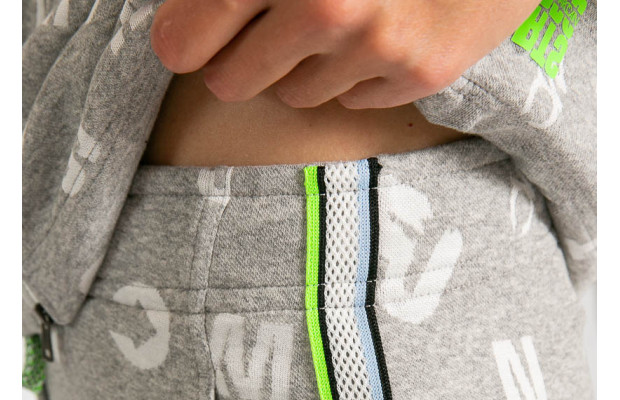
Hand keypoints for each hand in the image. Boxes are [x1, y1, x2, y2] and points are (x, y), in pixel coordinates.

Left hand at [150, 0, 540, 108]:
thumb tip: (181, 14)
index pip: (194, 30)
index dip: (183, 38)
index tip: (182, 42)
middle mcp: (330, 4)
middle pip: (233, 80)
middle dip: (231, 63)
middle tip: (245, 43)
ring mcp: (379, 46)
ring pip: (292, 95)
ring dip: (296, 67)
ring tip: (330, 25)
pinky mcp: (420, 75)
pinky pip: (350, 100)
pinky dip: (351, 76)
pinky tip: (375, 37)